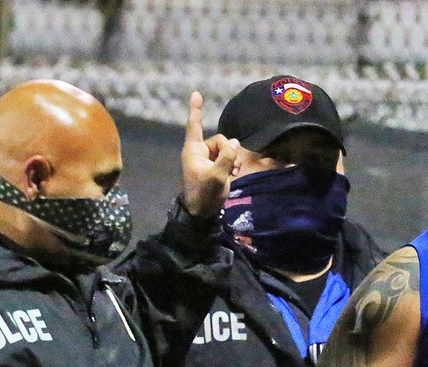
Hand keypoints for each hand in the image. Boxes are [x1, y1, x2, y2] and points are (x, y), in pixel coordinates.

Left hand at [181, 90, 238, 218]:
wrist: (203, 212)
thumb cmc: (204, 194)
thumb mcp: (216, 176)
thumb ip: (226, 158)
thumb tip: (234, 142)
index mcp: (193, 150)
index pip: (194, 126)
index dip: (196, 110)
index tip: (195, 93)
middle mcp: (200, 151)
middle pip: (219, 139)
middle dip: (229, 150)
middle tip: (233, 168)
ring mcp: (208, 159)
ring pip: (226, 148)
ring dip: (233, 158)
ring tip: (234, 172)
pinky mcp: (216, 166)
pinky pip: (228, 157)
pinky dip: (233, 163)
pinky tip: (235, 173)